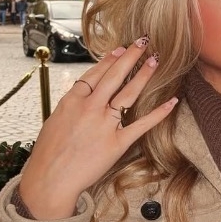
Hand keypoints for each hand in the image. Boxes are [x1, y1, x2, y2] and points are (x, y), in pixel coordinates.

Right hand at [17, 40, 177, 218]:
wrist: (50, 179)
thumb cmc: (49, 153)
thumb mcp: (55, 120)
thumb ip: (71, 106)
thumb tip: (81, 95)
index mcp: (72, 101)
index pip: (95, 74)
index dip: (110, 60)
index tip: (120, 49)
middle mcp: (90, 108)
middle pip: (114, 76)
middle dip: (131, 57)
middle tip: (143, 42)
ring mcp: (104, 125)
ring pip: (128, 93)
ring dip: (143, 75)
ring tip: (155, 60)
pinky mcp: (117, 143)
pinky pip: (142, 124)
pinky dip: (159, 112)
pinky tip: (172, 101)